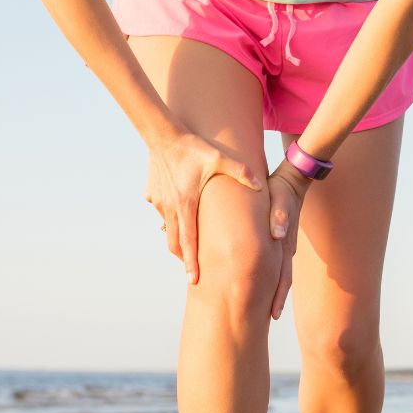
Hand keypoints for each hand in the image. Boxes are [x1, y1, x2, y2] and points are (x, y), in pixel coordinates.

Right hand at [146, 128, 262, 283]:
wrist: (162, 134)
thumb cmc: (193, 148)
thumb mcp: (220, 159)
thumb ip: (241, 173)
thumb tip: (260, 185)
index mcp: (186, 205)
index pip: (189, 242)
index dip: (191, 262)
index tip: (194, 279)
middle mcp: (170, 207)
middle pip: (174, 242)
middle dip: (183, 258)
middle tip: (193, 271)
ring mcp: (159, 202)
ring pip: (168, 228)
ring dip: (177, 239)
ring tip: (188, 248)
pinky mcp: (153, 194)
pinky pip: (162, 212)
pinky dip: (170, 218)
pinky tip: (180, 216)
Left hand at [267, 159, 311, 318]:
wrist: (295, 178)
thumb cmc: (282, 188)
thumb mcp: (279, 198)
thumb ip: (280, 215)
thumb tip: (277, 234)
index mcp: (284, 243)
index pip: (282, 276)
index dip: (277, 295)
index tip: (273, 314)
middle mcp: (286, 247)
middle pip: (283, 279)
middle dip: (278, 299)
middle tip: (272, 318)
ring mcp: (286, 244)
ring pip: (282, 272)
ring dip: (277, 289)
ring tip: (270, 307)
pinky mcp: (283, 238)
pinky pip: (278, 261)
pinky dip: (274, 274)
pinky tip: (269, 281)